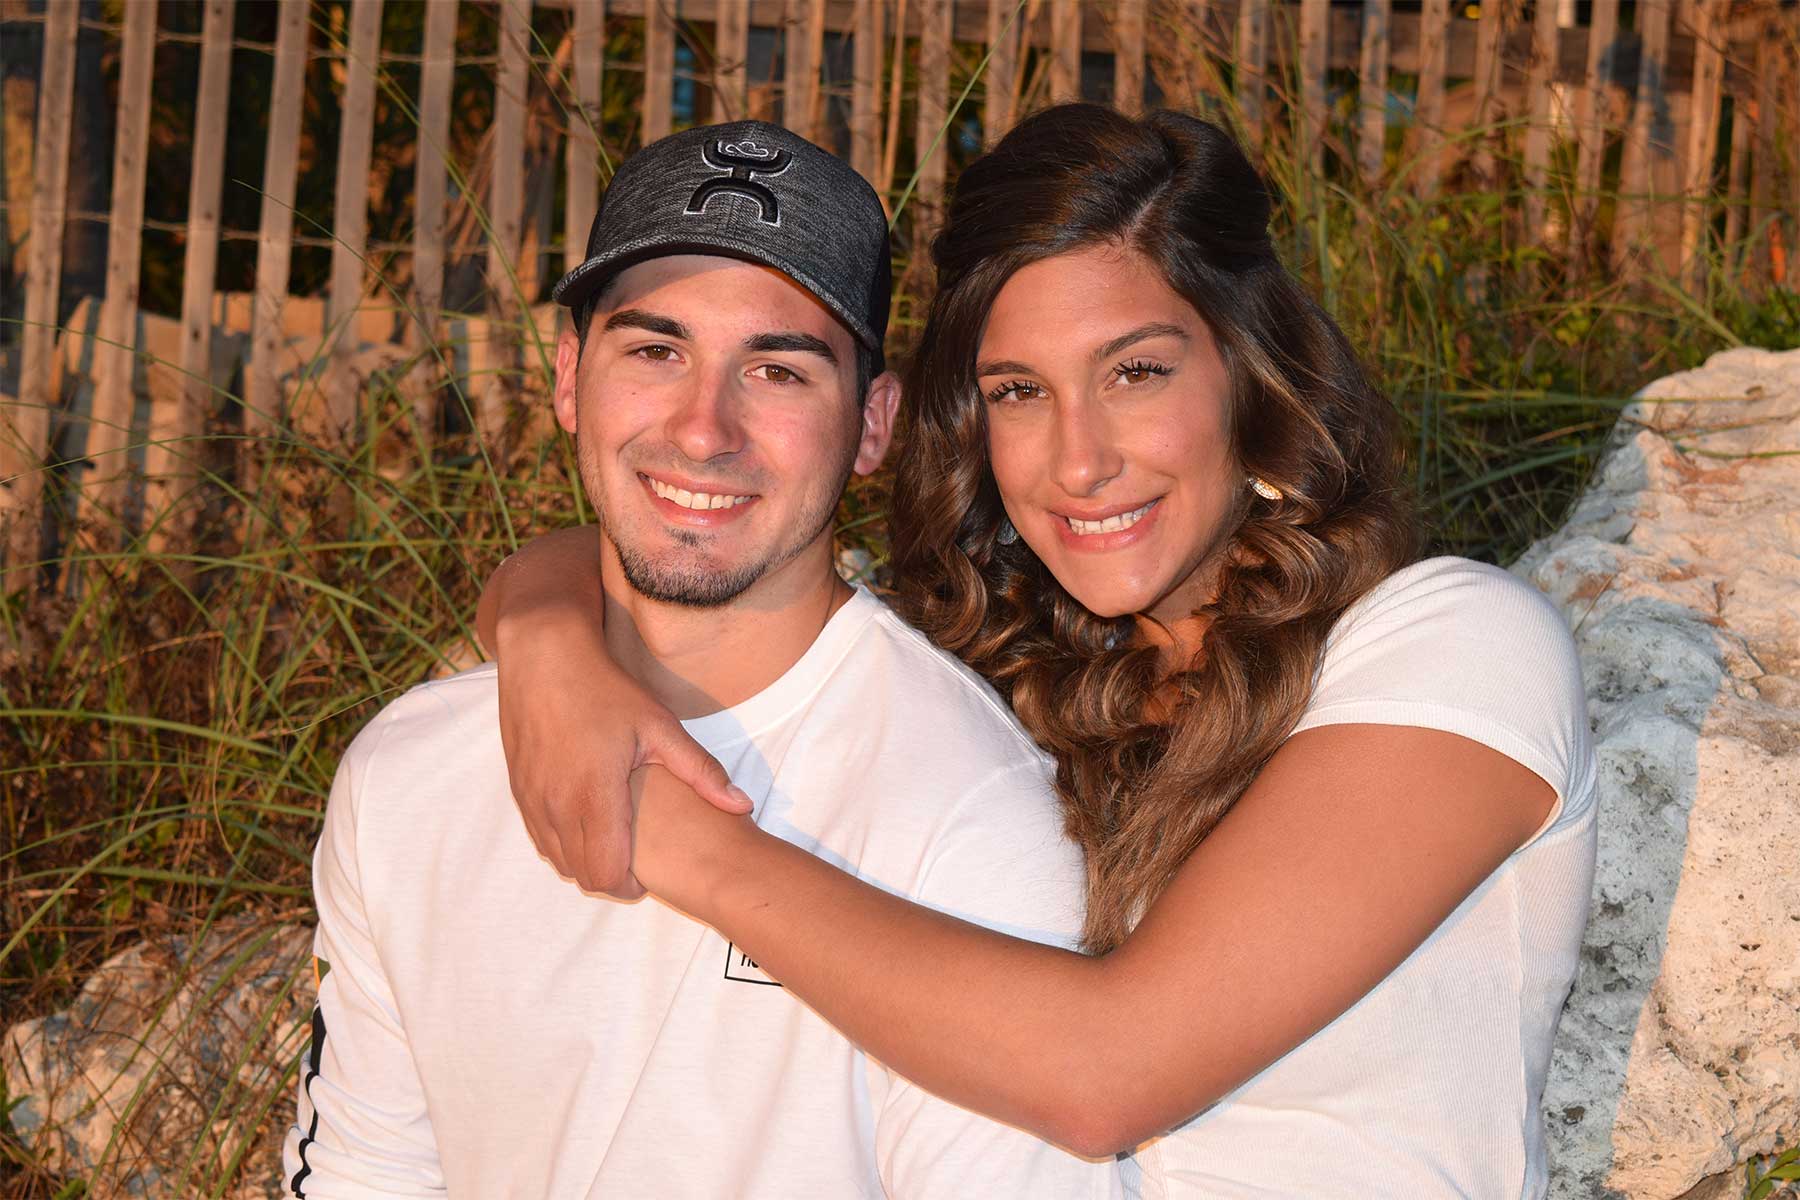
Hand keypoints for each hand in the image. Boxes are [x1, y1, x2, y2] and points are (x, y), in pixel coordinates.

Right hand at [485, 531, 750, 895]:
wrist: (543, 657)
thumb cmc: (605, 689)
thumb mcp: (660, 726)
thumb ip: (700, 771)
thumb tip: (743, 805)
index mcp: (594, 795)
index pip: (607, 873)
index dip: (629, 888)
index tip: (649, 880)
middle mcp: (556, 804)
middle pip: (580, 874)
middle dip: (609, 881)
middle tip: (636, 869)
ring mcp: (532, 797)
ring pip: (556, 858)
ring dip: (583, 863)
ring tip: (614, 849)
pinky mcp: (518, 788)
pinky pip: (538, 836)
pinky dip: (561, 844)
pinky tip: (586, 826)